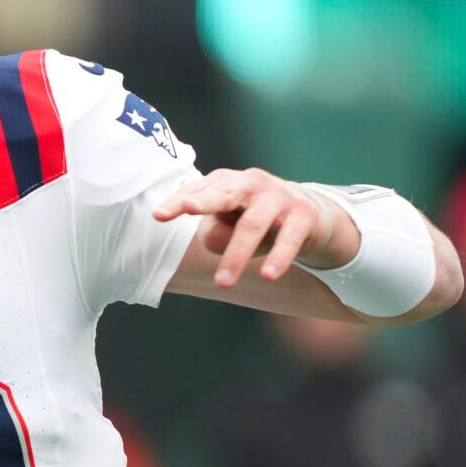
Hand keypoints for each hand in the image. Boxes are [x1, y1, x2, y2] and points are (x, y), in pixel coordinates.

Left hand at [152, 168, 337, 287]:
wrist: (308, 215)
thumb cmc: (252, 220)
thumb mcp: (228, 227)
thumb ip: (215, 233)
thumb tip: (213, 240)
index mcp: (225, 182)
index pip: (197, 190)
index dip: (178, 202)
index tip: (158, 215)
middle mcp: (250, 183)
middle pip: (224, 193)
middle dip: (204, 201)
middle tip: (188, 211)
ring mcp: (278, 197)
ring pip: (253, 224)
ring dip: (237, 255)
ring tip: (223, 283)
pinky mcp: (303, 215)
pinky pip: (289, 238)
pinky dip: (278, 257)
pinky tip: (268, 275)